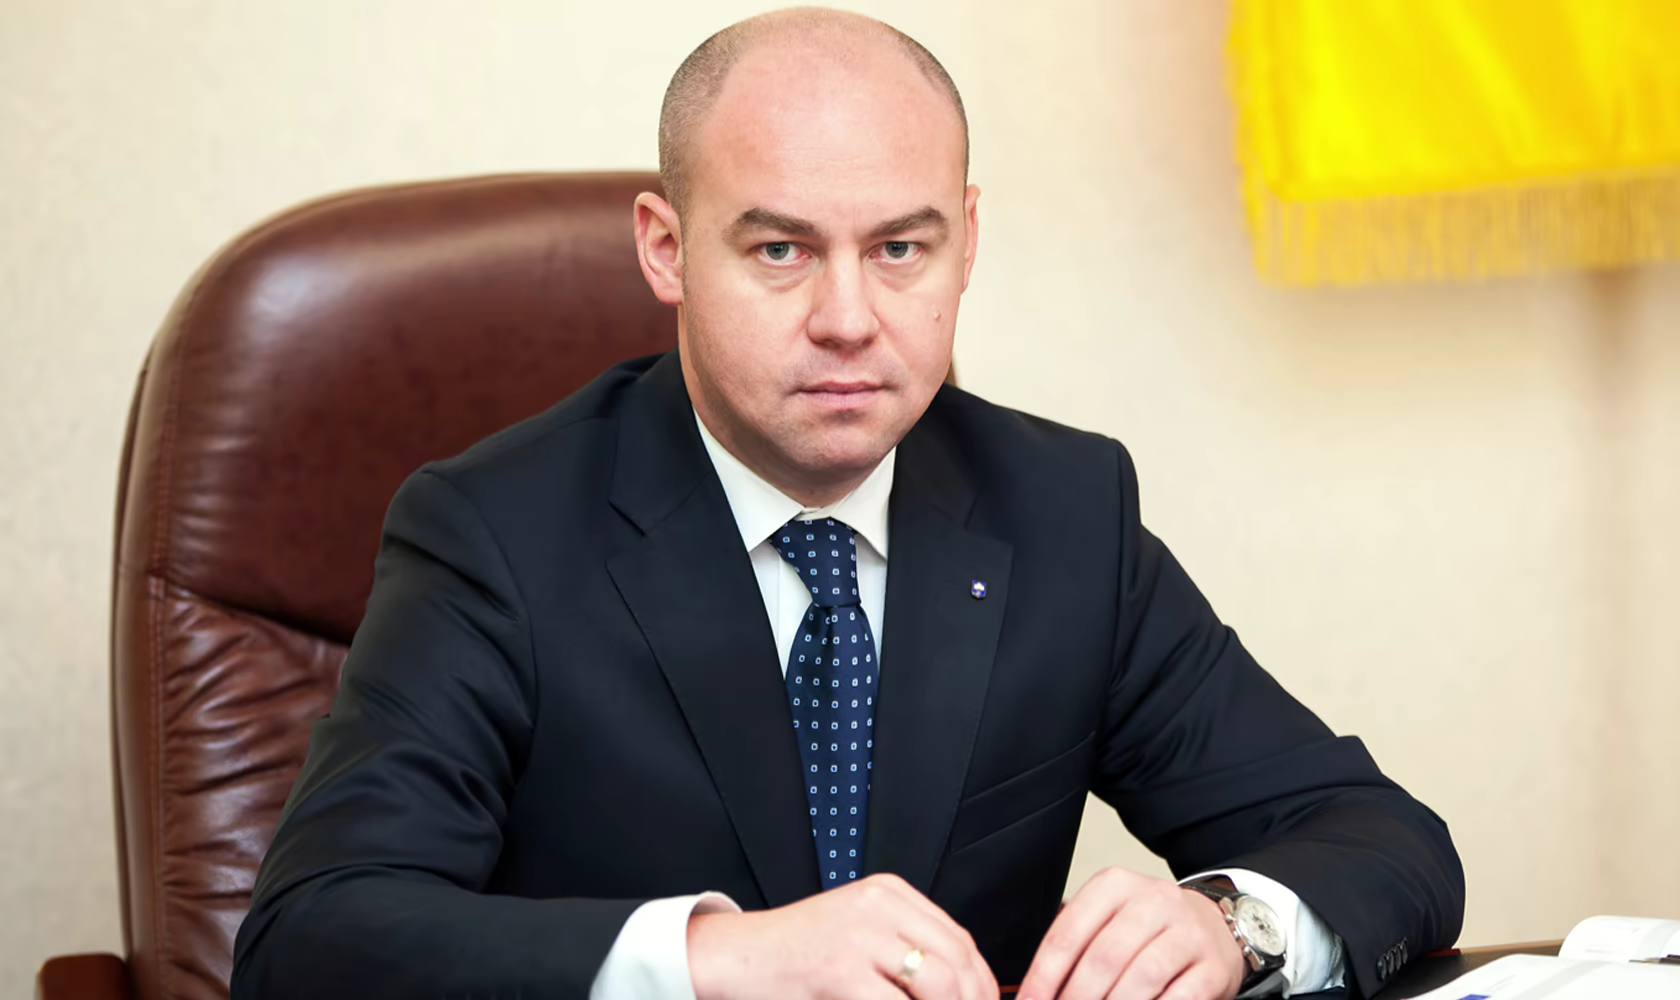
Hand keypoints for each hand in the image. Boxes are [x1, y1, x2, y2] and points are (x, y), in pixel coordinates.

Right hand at [687, 873, 998, 999]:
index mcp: (888, 893)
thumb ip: (901, 947)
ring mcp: (860, 935)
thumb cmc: (793, 955)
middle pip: (956, 960)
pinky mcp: (840, 968)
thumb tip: (959, 987)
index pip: (959, 939)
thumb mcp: (857, 933)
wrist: (735, 958)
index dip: (982, 983)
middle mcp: (878, 905)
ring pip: (937, 984)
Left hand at [1016, 868, 1245, 999]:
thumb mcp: (1109, 919)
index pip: (1069, 932)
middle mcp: (1154, 901)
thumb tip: (1038, 988)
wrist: (1214, 925)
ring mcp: (1188, 932)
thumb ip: (1076, 946)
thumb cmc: (1148, 928)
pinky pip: (1180, 997)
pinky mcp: (1214, 966)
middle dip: (1076, 997)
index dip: (1044, 975)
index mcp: (1115, 886)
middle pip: (1104, 957)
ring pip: (1142, 977)